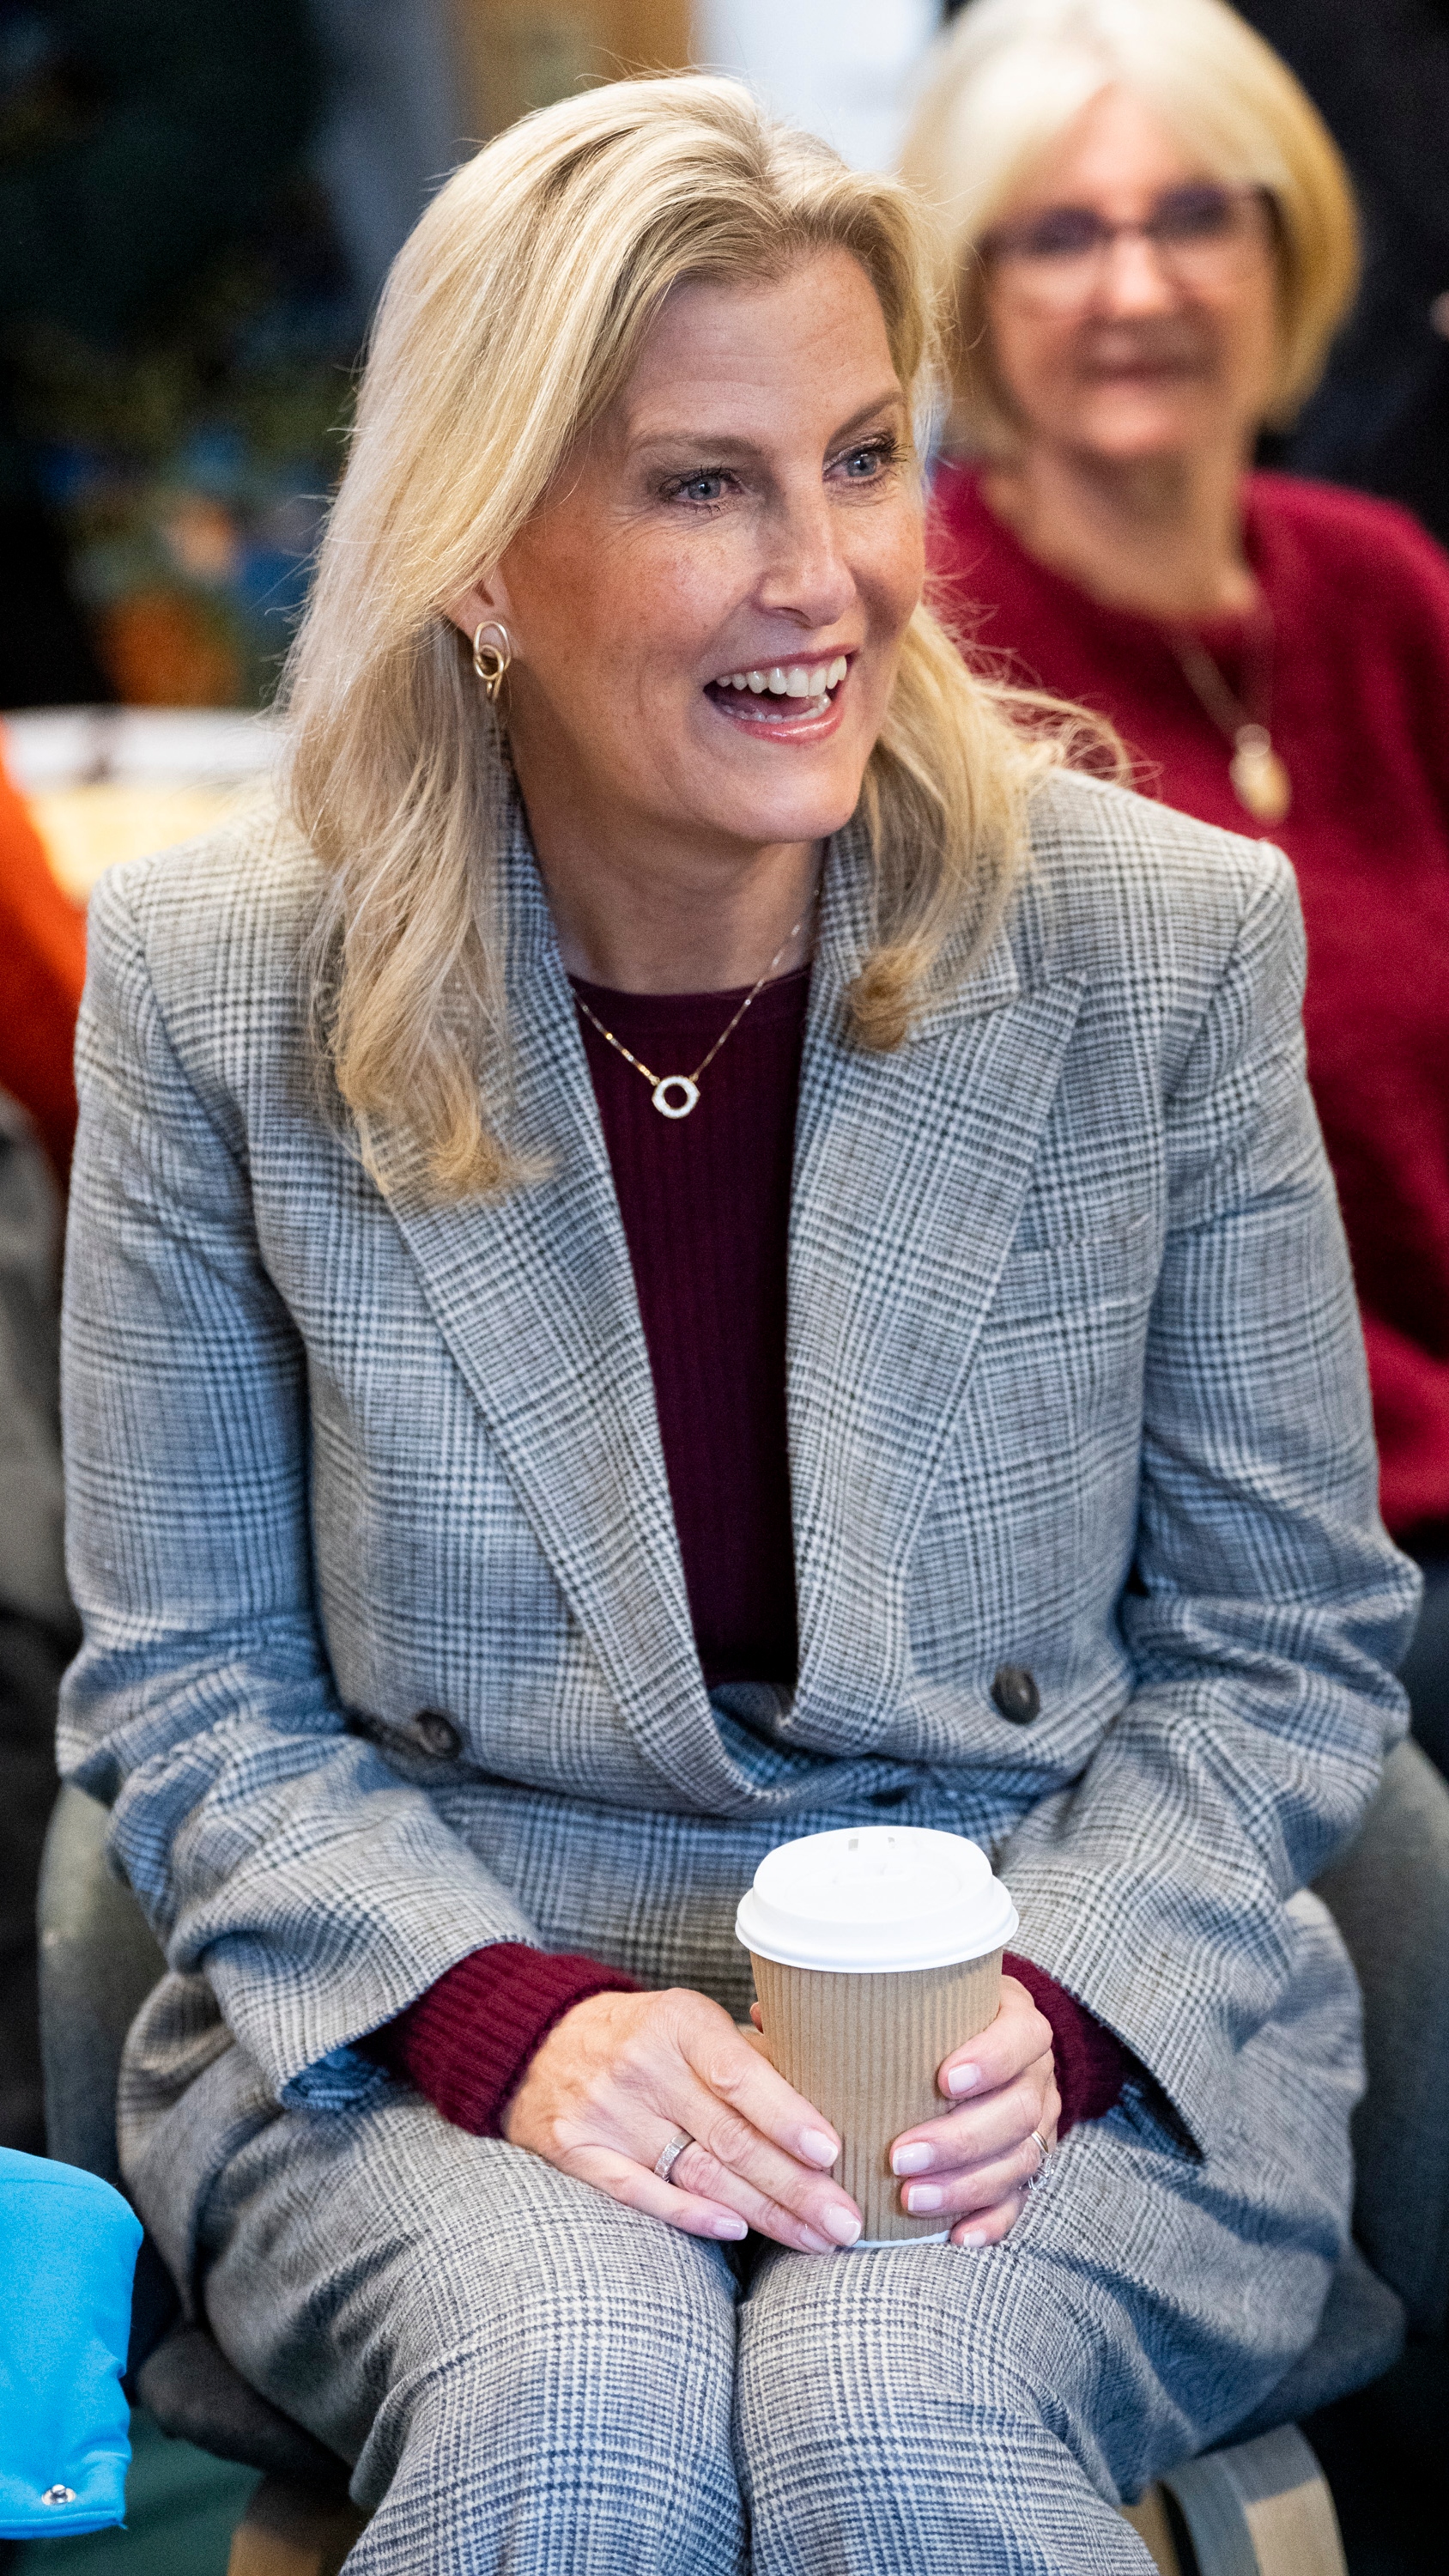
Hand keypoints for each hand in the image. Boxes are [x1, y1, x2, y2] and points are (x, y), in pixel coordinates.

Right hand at [503, 1986, 864, 2252]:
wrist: (538, 2040)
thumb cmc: (641, 2034)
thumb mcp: (690, 2019)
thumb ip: (748, 2052)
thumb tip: (830, 2082)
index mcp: (678, 2023)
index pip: (739, 2074)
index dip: (787, 2116)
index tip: (831, 2153)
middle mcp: (641, 2067)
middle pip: (729, 2138)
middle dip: (795, 2186)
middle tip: (845, 2222)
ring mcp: (606, 2113)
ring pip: (698, 2173)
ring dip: (764, 2213)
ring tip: (817, 2238)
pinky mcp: (577, 2152)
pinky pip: (640, 2193)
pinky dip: (692, 2214)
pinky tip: (737, 2231)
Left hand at [885, 1973, 1058, 2245]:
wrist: (988, 2047)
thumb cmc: (934, 2020)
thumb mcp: (918, 1998)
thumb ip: (871, 2006)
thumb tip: (774, 2016)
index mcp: (1016, 2022)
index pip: (1022, 2037)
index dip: (991, 2059)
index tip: (943, 2080)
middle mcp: (1035, 2074)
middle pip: (1018, 2110)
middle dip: (959, 2139)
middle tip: (900, 2157)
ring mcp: (1037, 2124)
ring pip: (1020, 2160)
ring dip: (965, 2185)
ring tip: (911, 2199)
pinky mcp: (1027, 2165)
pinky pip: (1019, 2199)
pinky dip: (991, 2220)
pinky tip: (957, 2235)